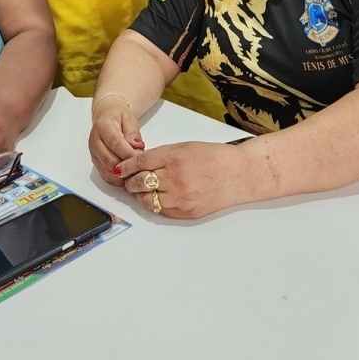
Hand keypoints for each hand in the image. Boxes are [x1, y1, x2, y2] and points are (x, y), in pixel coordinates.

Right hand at [89, 101, 144, 186]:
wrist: (107, 116)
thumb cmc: (119, 117)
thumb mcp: (129, 119)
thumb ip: (133, 133)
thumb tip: (136, 146)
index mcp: (103, 125)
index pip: (114, 142)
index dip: (127, 153)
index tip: (140, 159)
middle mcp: (94, 140)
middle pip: (108, 159)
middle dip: (125, 167)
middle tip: (139, 171)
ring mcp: (93, 152)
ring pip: (105, 169)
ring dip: (120, 176)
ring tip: (134, 177)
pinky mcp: (95, 161)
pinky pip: (104, 174)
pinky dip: (115, 179)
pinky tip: (126, 179)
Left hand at [115, 142, 234, 218]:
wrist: (238, 174)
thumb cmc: (214, 157)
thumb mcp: (185, 147)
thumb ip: (163, 155)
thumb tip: (141, 163)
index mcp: (174, 158)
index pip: (141, 162)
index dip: (127, 166)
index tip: (120, 168)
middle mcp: (175, 178)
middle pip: (140, 182)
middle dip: (130, 182)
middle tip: (128, 180)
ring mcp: (180, 197)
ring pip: (147, 200)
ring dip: (140, 195)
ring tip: (140, 191)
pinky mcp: (186, 212)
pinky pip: (161, 210)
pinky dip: (154, 204)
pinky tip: (155, 198)